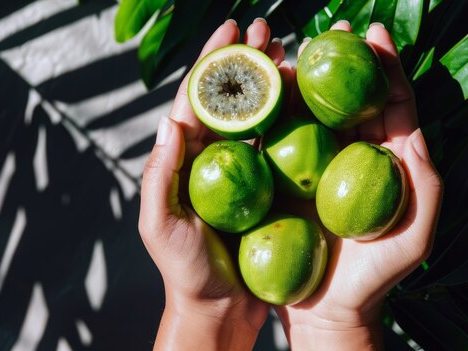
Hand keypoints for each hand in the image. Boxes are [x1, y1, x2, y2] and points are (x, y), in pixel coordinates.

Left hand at [138, 18, 285, 350]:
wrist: (220, 306)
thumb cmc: (186, 271)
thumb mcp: (161, 226)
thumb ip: (159, 177)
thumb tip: (169, 121)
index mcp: (185, 157)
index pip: (198, 99)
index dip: (214, 61)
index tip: (230, 28)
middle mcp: (214, 156)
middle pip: (232, 96)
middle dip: (246, 58)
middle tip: (267, 26)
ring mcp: (243, 169)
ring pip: (258, 113)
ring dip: (271, 79)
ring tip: (289, 50)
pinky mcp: (268, 186)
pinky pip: (281, 146)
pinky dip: (293, 118)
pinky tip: (308, 99)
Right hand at [273, 21, 442, 349]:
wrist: (328, 308)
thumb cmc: (375, 277)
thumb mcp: (415, 238)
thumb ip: (425, 186)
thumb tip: (413, 132)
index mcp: (388, 162)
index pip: (390, 104)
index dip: (387, 66)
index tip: (376, 32)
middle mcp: (354, 157)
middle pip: (351, 97)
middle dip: (346, 58)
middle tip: (337, 26)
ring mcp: (318, 166)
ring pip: (313, 109)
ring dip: (307, 75)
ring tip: (299, 45)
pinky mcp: (286, 179)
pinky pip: (281, 137)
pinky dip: (276, 108)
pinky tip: (269, 85)